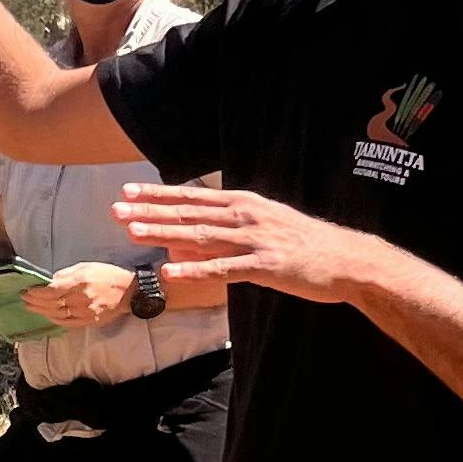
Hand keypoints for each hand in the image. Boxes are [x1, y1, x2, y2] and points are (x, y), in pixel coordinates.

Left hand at [21, 259, 136, 329]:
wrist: (130, 292)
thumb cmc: (108, 275)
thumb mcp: (87, 266)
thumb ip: (67, 274)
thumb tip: (51, 281)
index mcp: (79, 283)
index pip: (51, 291)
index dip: (37, 293)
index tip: (27, 291)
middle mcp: (80, 299)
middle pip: (51, 304)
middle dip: (35, 302)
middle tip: (25, 299)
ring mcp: (85, 313)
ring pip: (57, 315)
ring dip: (42, 312)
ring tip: (31, 307)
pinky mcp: (89, 322)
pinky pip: (68, 323)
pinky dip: (55, 320)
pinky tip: (48, 316)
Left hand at [110, 181, 366, 303]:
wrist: (347, 260)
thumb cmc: (303, 245)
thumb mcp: (263, 227)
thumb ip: (223, 232)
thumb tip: (183, 238)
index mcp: (245, 203)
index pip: (193, 196)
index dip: (158, 194)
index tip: (127, 191)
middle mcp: (247, 215)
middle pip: (189, 213)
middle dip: (150, 210)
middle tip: (115, 209)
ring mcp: (255, 240)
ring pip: (200, 236)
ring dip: (163, 232)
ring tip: (132, 231)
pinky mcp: (265, 266)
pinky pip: (223, 269)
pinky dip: (194, 269)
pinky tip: (169, 270)